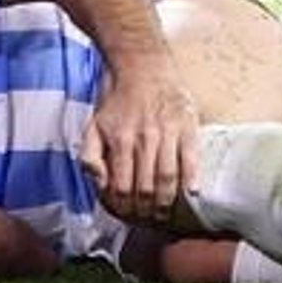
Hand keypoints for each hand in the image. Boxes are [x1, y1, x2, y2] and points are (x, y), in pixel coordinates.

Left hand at [79, 69, 199, 223]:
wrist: (143, 64)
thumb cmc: (118, 99)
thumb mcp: (93, 125)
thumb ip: (90, 157)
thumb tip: (99, 183)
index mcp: (120, 141)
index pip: (121, 188)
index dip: (123, 207)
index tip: (126, 214)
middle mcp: (144, 139)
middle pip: (146, 189)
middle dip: (145, 211)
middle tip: (146, 218)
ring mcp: (168, 133)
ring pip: (168, 180)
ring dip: (166, 203)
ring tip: (163, 213)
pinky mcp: (187, 126)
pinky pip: (191, 160)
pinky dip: (191, 180)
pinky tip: (189, 193)